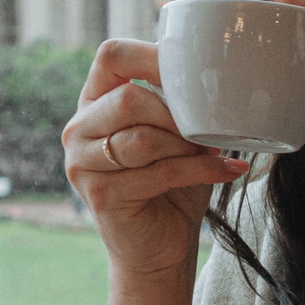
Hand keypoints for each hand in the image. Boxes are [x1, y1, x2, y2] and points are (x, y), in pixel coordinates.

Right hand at [63, 40, 250, 286]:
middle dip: (177, 115)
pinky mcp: (100, 195)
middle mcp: (78, 130)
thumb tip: (219, 71)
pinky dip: (199, 171)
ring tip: (213, 153)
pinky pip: (157, 172)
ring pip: (143, 138)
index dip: (152, 56)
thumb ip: (177, 101)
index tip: (192, 72)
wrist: (159, 248)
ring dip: (187, 146)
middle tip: (207, 131)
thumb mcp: (173, 133)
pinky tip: (226, 171)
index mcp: (93, 103)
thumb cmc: (171, 184)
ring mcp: (82, 164)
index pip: (111, 56)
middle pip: (129, 99)